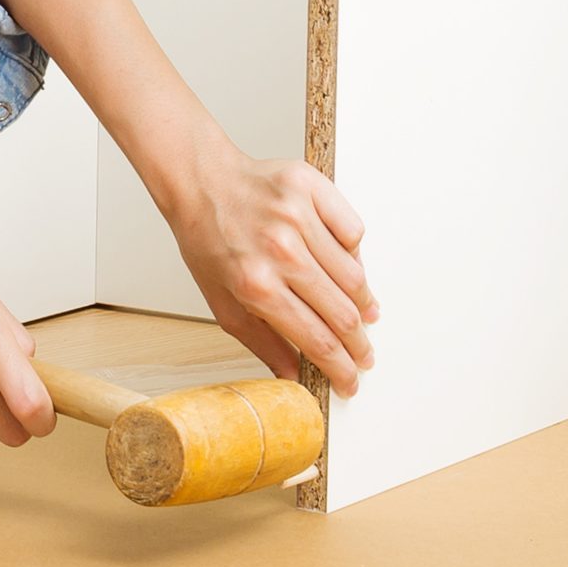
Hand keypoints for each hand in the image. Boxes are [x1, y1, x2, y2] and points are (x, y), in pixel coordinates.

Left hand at [164, 139, 375, 393]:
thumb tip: (295, 377)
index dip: (340, 368)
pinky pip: (352, 231)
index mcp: (257, 286)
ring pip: (353, 275)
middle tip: (364, 355)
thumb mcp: (224, 304)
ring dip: (363, 302)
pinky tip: (347, 265)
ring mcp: (298, 217)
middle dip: (359, 344)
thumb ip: (263, 343)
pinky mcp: (312, 188)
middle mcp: (281, 252)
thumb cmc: (210, 244)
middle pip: (342, 313)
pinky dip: (353, 253)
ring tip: (365, 314)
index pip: (317, 340)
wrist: (201, 186)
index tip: (351, 381)